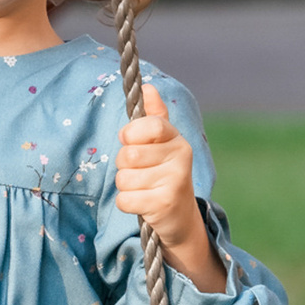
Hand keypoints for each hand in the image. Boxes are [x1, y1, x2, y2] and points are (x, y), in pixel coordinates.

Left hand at [115, 84, 223, 291]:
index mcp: (177, 140)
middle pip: (128, 155)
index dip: (131, 133)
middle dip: (124, 166)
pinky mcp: (164, 204)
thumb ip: (154, 118)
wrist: (181, 217)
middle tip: (139, 172)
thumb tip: (149, 87)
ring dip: (126, 186)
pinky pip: (124, 199)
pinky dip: (127, 203)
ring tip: (143, 189)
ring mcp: (174, 181)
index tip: (128, 140)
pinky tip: (142, 203)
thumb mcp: (163, 145)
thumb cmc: (164, 174)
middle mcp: (180, 158)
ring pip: (124, 178)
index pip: (150, 125)